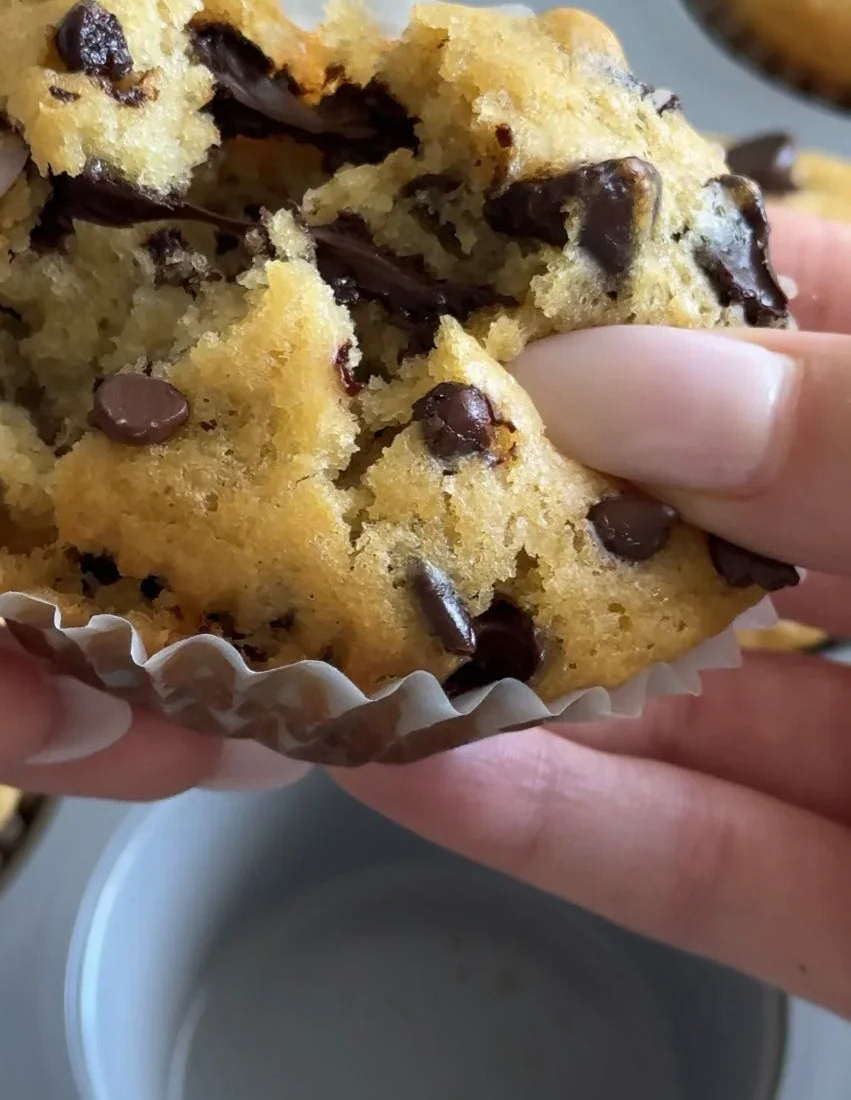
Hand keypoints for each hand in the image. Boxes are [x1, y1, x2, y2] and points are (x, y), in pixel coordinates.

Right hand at [338, 207, 850, 1017]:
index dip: (636, 279)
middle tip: (337, 442)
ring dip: (498, 669)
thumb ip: (849, 434)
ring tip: (321, 617)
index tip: (462, 249)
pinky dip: (567, 828)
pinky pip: (709, 870)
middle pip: (693, 518)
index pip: (792, 321)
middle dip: (522, 487)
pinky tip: (417, 773)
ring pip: (672, 705)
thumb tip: (613, 371)